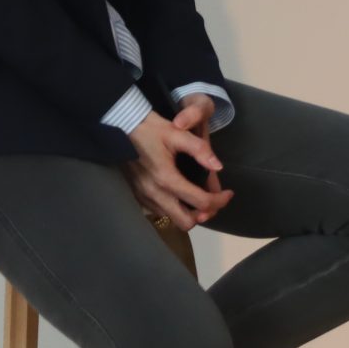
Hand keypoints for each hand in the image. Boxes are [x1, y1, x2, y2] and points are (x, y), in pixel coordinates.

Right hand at [126, 99, 230, 231]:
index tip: (228, 193)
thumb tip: (218, 167)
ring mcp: (144, 197)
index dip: (219, 200)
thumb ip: (200, 149)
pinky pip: (160, 212)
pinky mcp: (137, 196)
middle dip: (204, 214)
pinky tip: (180, 195)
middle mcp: (154, 193)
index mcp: (166, 178)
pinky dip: (174, 209)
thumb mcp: (177, 133)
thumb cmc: (150, 127)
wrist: (120, 125)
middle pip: (186, 222)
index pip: (201, 202)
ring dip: (188, 213)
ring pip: (172, 219)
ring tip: (198, 197)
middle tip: (213, 200)